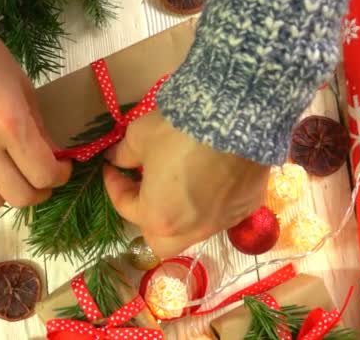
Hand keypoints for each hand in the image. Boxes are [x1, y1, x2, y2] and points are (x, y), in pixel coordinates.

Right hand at [0, 32, 71, 208]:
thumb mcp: (26, 93)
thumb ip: (41, 133)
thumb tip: (55, 162)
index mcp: (10, 124)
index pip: (43, 175)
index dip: (60, 177)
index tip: (62, 169)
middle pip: (20, 197)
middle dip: (40, 191)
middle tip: (43, 179)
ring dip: (9, 194)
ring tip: (14, 177)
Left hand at [103, 111, 269, 257]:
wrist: (236, 119)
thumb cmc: (179, 132)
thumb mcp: (140, 136)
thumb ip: (124, 153)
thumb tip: (116, 159)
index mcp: (158, 217)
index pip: (126, 208)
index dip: (114, 186)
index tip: (112, 167)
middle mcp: (190, 230)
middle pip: (161, 241)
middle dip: (148, 219)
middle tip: (145, 192)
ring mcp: (222, 222)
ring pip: (193, 232)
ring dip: (179, 215)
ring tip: (177, 187)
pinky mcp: (247, 208)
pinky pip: (221, 215)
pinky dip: (209, 204)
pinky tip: (210, 181)